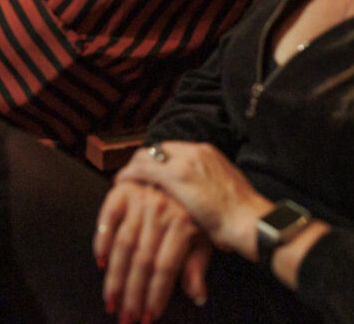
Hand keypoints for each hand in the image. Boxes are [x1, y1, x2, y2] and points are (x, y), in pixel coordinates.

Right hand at [94, 178, 209, 320]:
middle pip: (143, 259)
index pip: (165, 267)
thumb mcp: (204, 237)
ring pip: (124, 244)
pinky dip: (102, 238)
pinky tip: (101, 261)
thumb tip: (197, 294)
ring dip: (115, 276)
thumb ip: (197, 264)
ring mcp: (140, 198)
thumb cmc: (198, 211)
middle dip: (132, 293)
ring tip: (111, 300)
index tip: (148, 318)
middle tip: (124, 318)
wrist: (188, 171)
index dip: (156, 294)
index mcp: (183, 222)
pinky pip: (108, 216)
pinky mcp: (123, 190)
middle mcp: (161, 209)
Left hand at [122, 142, 272, 259]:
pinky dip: (130, 175)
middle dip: (143, 161)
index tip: (148, 171)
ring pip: (148, 155)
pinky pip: (144, 169)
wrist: (252, 223)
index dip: (157, 159)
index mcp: (208, 153)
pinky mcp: (176, 176)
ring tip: (124, 179)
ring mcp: (186, 162)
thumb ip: (209, 186)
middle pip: (159, 149)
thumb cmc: (242, 218)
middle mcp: (196, 151)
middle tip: (131, 175)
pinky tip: (121, 183)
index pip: (173, 149)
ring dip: (134, 167)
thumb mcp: (224, 193)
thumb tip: (201, 196)